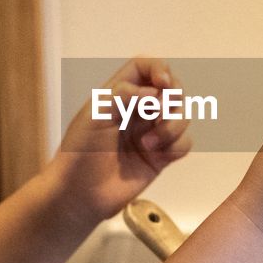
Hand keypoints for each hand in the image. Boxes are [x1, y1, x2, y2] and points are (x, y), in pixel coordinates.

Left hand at [53, 56, 192, 221]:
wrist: (79, 194)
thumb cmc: (79, 153)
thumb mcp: (94, 114)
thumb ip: (123, 95)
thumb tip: (155, 93)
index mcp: (118, 95)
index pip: (145, 67)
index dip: (159, 68)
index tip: (164, 82)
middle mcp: (138, 111)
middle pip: (172, 89)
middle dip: (173, 98)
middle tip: (159, 114)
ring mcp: (151, 133)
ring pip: (182, 116)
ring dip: (172, 127)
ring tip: (148, 144)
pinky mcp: (160, 157)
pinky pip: (184, 143)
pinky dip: (176, 146)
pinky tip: (155, 155)